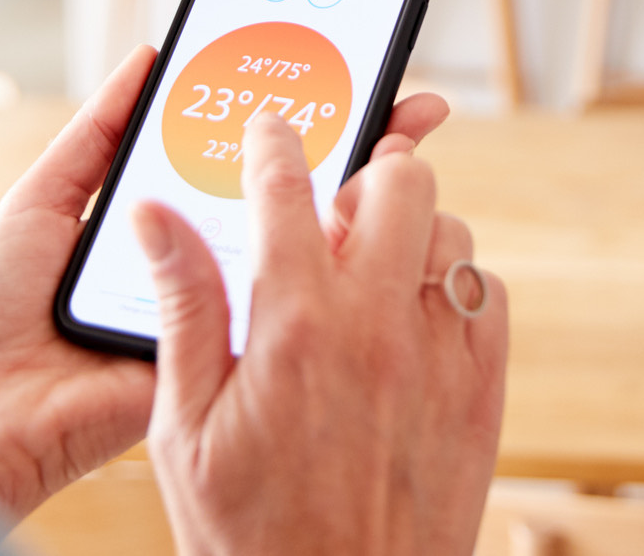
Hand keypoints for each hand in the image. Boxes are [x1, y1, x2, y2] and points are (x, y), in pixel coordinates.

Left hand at [0, 45, 453, 525]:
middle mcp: (202, 261)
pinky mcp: (219, 355)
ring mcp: (217, 308)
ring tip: (400, 151)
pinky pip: (274, 311)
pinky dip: (316, 274)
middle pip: (290, 200)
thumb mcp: (46, 197)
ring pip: (298, 253)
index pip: (244, 161)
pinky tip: (352, 228)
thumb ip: (101, 133)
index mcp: (167, 223)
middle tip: (407, 103)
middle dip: (354, 151)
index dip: (294, 121)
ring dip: (352, 207)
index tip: (347, 72)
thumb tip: (151, 55)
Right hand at [134, 110, 506, 555]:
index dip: (274, 143)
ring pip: (448, 234)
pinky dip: (454, 291)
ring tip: (368, 278)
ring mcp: (442, 353)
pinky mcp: (485, 388)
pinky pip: (486, 294)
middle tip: (334, 214)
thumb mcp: (185, 428)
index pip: (287, 188)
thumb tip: (157, 216)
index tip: (270, 130)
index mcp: (295, 325)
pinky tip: (413, 324)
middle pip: (400, 182)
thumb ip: (183, 307)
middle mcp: (378, 324)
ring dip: (409, 239)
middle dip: (365, 176)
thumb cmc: (247, 533)